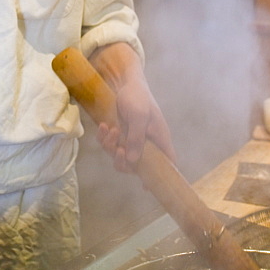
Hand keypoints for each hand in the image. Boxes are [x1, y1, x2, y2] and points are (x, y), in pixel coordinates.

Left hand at [90, 43, 175, 172]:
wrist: (125, 82)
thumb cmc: (138, 97)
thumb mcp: (139, 116)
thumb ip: (137, 138)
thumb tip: (133, 161)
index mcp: (159, 140)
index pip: (167, 163)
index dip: (161, 177)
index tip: (147, 187)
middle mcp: (147, 143)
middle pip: (137, 166)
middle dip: (124, 161)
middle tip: (119, 149)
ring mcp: (133, 140)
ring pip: (121, 157)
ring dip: (112, 147)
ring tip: (110, 129)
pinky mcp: (120, 135)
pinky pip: (110, 145)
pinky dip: (104, 139)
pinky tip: (103, 126)